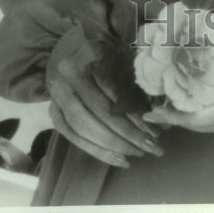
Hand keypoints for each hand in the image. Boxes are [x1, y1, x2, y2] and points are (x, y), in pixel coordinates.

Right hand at [47, 34, 163, 166]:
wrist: (74, 58)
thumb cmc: (110, 58)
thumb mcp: (127, 60)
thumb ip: (140, 84)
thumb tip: (158, 115)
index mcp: (89, 53)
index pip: (115, 89)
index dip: (134, 111)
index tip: (154, 128)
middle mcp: (69, 73)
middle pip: (100, 110)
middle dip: (127, 133)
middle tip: (151, 147)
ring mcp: (58, 95)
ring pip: (85, 127)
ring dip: (114, 145)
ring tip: (137, 154)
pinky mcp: (55, 114)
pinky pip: (75, 138)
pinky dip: (98, 151)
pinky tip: (119, 159)